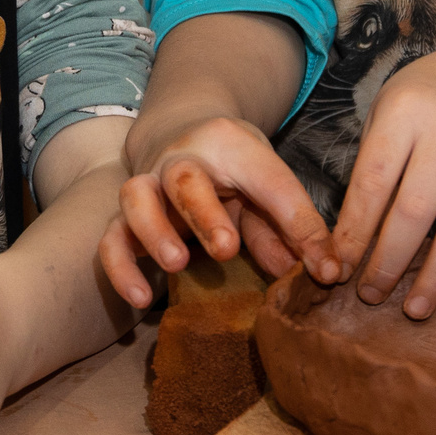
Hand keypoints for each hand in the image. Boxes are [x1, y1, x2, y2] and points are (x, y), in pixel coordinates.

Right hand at [99, 114, 336, 308]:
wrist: (179, 136)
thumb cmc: (233, 169)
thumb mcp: (268, 186)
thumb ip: (290, 227)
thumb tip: (320, 274)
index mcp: (229, 144)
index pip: (269, 179)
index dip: (300, 223)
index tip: (325, 269)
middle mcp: (180, 158)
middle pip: (184, 177)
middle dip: (204, 213)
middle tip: (227, 249)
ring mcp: (146, 184)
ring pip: (135, 198)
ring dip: (155, 232)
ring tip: (178, 264)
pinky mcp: (124, 215)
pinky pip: (110, 238)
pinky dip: (120, 268)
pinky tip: (141, 298)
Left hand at [332, 55, 435, 318]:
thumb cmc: (425, 104)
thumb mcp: (387, 114)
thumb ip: (370, 168)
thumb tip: (344, 244)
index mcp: (405, 110)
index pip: (373, 183)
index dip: (354, 232)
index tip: (339, 270)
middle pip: (415, 210)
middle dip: (389, 261)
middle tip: (371, 296)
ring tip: (416, 307)